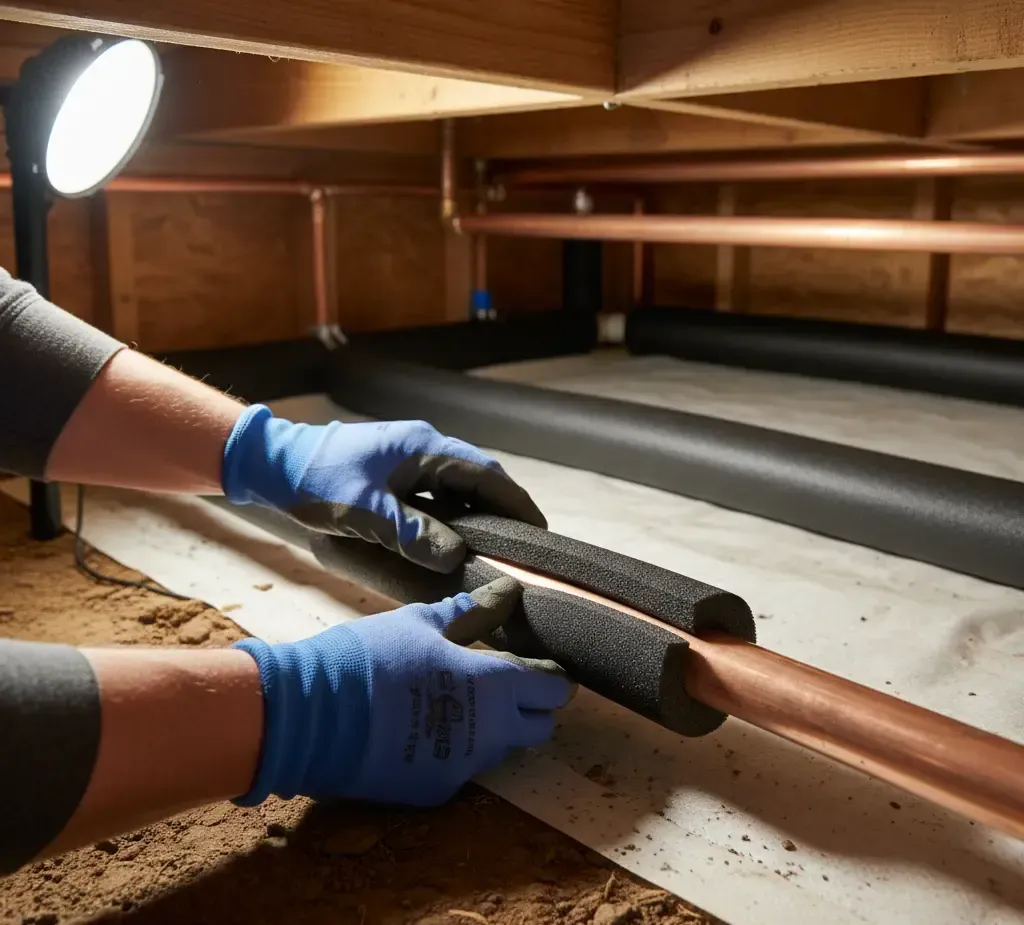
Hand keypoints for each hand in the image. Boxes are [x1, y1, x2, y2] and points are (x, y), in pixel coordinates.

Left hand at [221, 406, 544, 571]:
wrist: (272, 462)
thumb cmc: (316, 482)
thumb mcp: (364, 512)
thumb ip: (411, 534)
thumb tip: (456, 557)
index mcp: (424, 447)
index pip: (486, 473)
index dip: (516, 502)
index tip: (539, 532)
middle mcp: (423, 447)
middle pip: (477, 478)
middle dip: (503, 510)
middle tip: (524, 548)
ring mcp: (409, 458)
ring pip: (457, 486)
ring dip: (477, 514)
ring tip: (496, 548)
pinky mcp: (394, 472)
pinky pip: (436, 493)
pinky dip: (452, 515)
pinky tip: (453, 541)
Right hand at [232, 577, 573, 806]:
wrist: (308, 717)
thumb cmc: (368, 657)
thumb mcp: (418, 624)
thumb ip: (469, 613)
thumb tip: (508, 590)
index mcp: (493, 684)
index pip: (553, 688)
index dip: (553, 677)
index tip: (543, 667)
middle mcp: (490, 733)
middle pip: (539, 726)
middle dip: (533, 707)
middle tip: (508, 685)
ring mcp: (464, 767)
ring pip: (502, 749)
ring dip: (496, 728)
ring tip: (461, 702)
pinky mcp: (434, 792)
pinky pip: (463, 768)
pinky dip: (456, 750)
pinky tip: (426, 729)